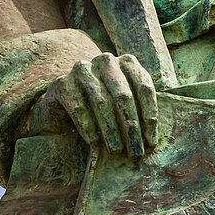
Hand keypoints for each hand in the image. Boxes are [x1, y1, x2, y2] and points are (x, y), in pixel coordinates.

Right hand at [33, 53, 157, 159]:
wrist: (64, 105)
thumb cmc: (103, 107)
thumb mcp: (125, 104)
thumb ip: (141, 111)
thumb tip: (152, 141)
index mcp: (128, 62)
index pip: (144, 88)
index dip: (149, 116)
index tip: (151, 142)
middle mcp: (106, 61)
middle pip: (123, 96)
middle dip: (131, 127)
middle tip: (136, 152)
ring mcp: (82, 70)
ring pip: (101, 102)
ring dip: (111, 130)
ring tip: (117, 151)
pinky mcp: (62, 84)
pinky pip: (79, 108)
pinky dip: (88, 127)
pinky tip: (95, 143)